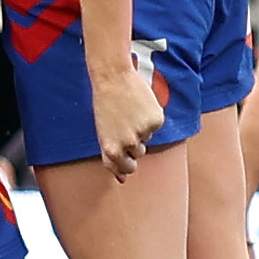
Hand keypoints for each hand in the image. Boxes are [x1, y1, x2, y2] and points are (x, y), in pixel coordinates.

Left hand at [90, 65, 164, 180]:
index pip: (124, 170)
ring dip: (142, 128)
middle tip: (124, 124)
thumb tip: (122, 180)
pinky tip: (139, 105)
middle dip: (134, 143)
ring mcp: (143, 132)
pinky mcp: (156, 120)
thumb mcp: (103, 133)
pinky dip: (150, 116)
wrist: (113, 78)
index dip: (125, 162)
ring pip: (148, 138)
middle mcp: (128, 144)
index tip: (125, 155)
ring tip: (129, 112)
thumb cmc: (105, 105)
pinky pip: (156, 125)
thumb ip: (111, 157)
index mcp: (112, 149)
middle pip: (139, 154)